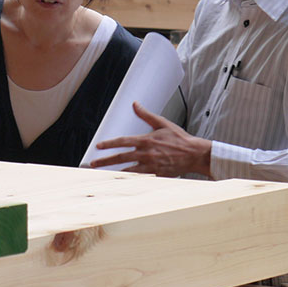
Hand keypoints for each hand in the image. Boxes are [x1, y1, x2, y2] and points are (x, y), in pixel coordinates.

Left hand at [87, 102, 212, 176]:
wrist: (194, 154)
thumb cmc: (180, 139)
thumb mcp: (162, 123)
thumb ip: (146, 115)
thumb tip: (135, 104)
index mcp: (146, 140)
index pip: (122, 142)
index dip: (108, 144)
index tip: (98, 147)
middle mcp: (146, 154)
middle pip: (120, 158)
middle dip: (105, 161)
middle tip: (93, 164)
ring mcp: (150, 166)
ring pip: (127, 171)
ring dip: (113, 172)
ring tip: (102, 174)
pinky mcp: (156, 175)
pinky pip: (139, 179)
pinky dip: (129, 180)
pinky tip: (120, 182)